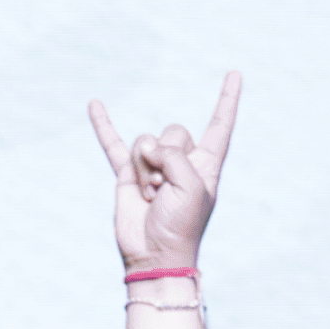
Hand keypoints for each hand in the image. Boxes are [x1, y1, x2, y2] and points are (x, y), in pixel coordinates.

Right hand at [86, 72, 238, 273]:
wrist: (154, 254)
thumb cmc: (182, 225)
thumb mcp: (191, 186)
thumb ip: (173, 156)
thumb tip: (146, 145)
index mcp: (206, 162)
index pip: (220, 124)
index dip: (227, 100)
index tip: (234, 73)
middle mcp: (181, 160)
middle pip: (173, 133)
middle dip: (165, 158)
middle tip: (164, 190)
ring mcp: (153, 166)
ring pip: (145, 144)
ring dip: (144, 170)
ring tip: (149, 196)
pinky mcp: (127, 175)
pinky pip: (113, 145)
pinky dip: (103, 126)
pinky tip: (95, 105)